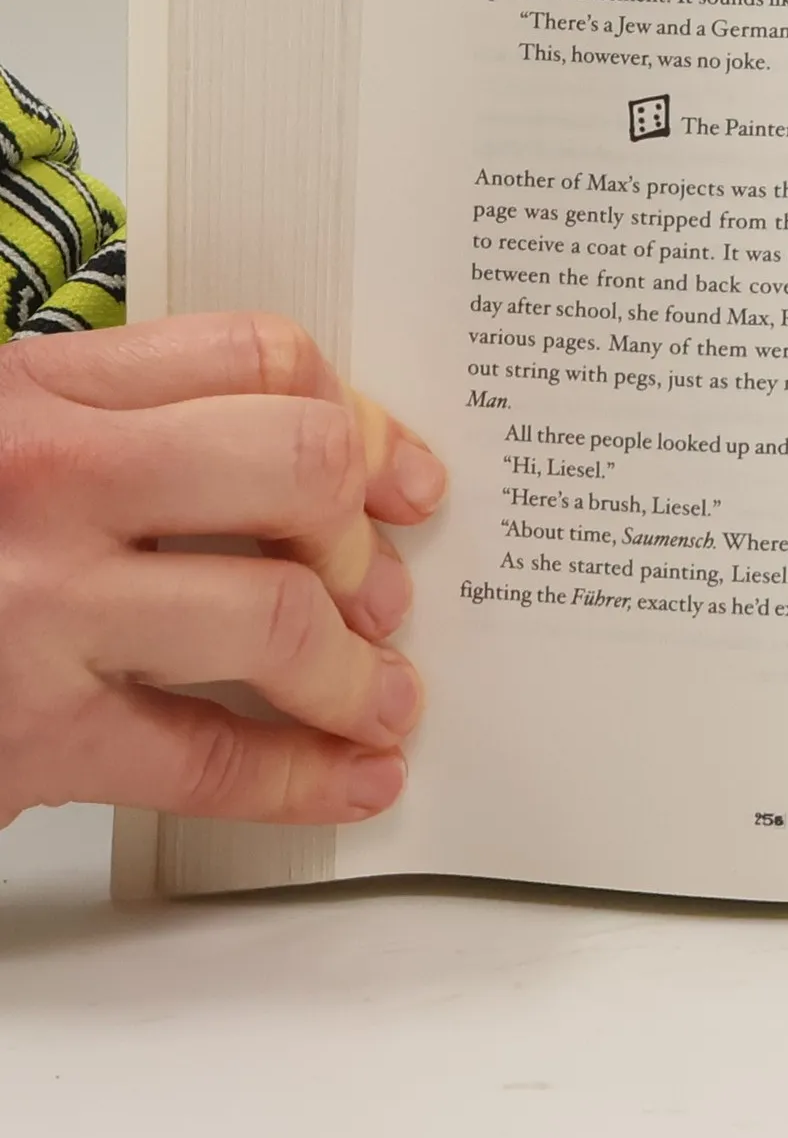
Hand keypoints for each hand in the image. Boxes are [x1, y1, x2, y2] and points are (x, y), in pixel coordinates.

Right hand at [0, 313, 444, 827]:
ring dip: (357, 671)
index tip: (401, 477)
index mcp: (43, 390)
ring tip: (385, 693)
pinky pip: (204, 756)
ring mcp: (41, 606)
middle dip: (364, 536)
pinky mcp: (28, 735)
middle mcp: (54, 480)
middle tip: (386, 590)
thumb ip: (111, 415)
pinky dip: (302, 778)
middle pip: (298, 466)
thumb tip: (284, 459)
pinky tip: (355, 777)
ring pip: (276, 615)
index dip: (363, 419)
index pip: (262, 359)